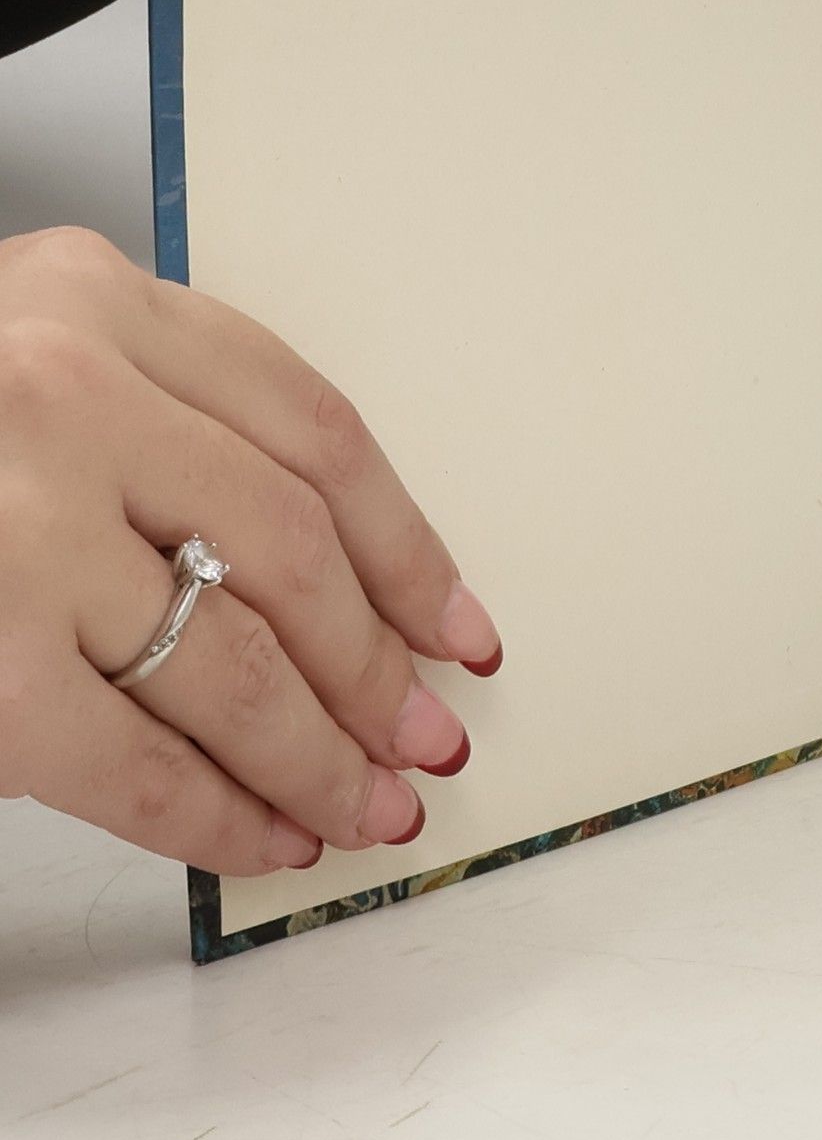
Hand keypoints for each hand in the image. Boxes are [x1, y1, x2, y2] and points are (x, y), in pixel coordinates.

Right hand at [0, 230, 501, 874]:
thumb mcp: (29, 359)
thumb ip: (158, 429)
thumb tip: (340, 596)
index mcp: (95, 299)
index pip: (318, 437)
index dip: (411, 549)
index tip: (457, 630)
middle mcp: (62, 388)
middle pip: (292, 553)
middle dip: (375, 669)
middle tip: (425, 739)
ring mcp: (9, 519)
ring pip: (229, 659)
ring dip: (317, 755)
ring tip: (367, 805)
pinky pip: (124, 755)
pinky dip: (211, 814)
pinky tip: (260, 840)